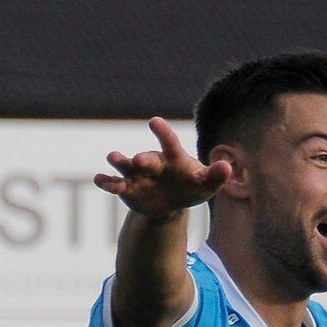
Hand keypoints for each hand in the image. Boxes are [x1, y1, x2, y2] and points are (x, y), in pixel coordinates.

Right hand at [94, 118, 232, 217]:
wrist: (171, 205)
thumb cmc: (190, 188)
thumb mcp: (205, 185)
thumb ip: (215, 176)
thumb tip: (227, 167)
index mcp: (172, 158)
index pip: (168, 142)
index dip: (162, 132)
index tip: (153, 121)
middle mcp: (153, 163)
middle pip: (146, 159)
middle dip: (142, 159)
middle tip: (138, 159)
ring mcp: (138, 175)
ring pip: (126, 166)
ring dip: (119, 161)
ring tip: (113, 157)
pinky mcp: (127, 189)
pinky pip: (115, 184)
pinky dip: (106, 182)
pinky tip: (99, 179)